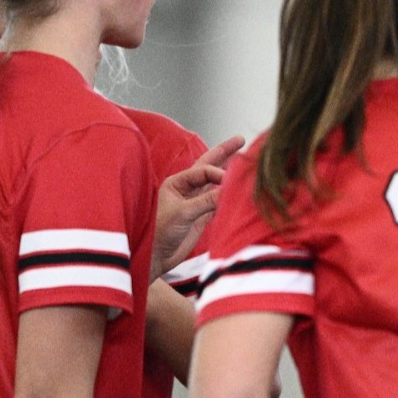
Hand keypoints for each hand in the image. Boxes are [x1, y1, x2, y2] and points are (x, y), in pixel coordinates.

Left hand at [152, 136, 244, 277]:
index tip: (231, 180)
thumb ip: (206, 201)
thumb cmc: (159, 232)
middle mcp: (186, 190)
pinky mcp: (201, 217)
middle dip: (224, 154)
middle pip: (208, 167)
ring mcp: (195, 203)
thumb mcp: (182, 213)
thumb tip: (229, 190)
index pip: (203, 170)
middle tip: (241, 140)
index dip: (218, 172)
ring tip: (243, 161)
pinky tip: (239, 189)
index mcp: (176, 183)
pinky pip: (219, 201)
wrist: (154, 257)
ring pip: (216, 183)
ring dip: (229, 173)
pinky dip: (229, 195)